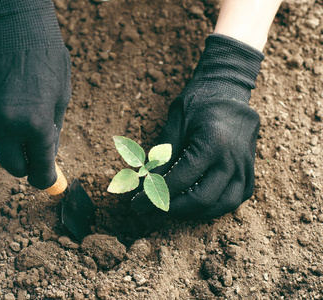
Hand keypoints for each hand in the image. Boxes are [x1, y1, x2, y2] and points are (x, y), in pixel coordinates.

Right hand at [0, 0, 70, 188]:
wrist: (19, 26)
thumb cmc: (49, 60)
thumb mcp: (61, 98)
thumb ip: (51, 130)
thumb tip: (46, 155)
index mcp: (36, 126)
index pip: (39, 169)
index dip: (43, 179)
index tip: (45, 181)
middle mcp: (8, 124)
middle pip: (10, 165)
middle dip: (22, 165)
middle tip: (30, 157)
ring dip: (6, 139)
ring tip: (17, 115)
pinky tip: (3, 93)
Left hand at [132, 34, 263, 219]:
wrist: (228, 89)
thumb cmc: (199, 102)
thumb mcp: (175, 123)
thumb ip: (161, 155)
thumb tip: (145, 183)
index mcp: (212, 143)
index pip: (180, 180)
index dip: (155, 195)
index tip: (136, 204)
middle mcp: (233, 158)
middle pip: (203, 199)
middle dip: (174, 208)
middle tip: (155, 205)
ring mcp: (246, 165)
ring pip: (224, 204)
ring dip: (197, 212)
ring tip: (176, 207)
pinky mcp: (251, 169)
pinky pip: (238, 198)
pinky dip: (217, 206)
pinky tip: (199, 201)